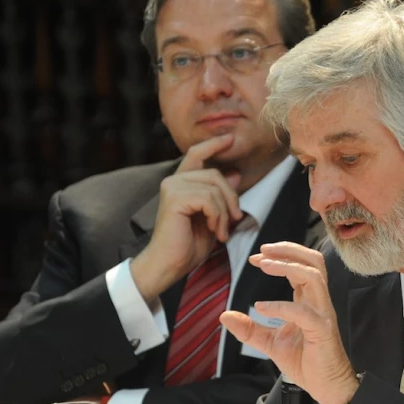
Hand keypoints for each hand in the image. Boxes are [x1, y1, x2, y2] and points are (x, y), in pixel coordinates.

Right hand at [131, 135, 243, 301]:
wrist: (169, 265)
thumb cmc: (188, 245)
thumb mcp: (212, 218)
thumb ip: (221, 196)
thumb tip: (235, 174)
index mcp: (181, 183)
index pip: (197, 154)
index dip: (214, 144)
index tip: (230, 138)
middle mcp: (174, 181)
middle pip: (215, 174)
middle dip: (231, 198)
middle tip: (235, 220)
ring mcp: (172, 188)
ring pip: (215, 187)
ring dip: (225, 212)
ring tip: (222, 231)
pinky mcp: (175, 198)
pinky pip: (209, 199)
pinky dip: (218, 216)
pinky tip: (215, 231)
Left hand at [221, 242, 358, 403]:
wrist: (325, 386)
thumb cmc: (304, 361)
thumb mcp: (270, 342)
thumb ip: (250, 328)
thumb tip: (224, 316)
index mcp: (309, 299)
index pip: (301, 265)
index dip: (280, 255)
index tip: (255, 257)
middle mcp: (318, 301)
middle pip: (313, 261)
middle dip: (288, 250)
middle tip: (262, 251)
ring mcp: (322, 314)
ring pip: (313, 276)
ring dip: (288, 266)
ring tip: (264, 265)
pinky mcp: (321, 331)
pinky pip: (303, 312)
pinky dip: (281, 305)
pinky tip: (261, 307)